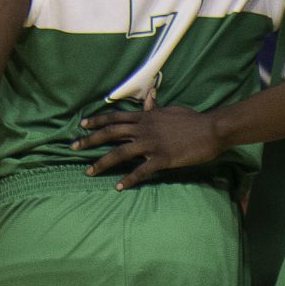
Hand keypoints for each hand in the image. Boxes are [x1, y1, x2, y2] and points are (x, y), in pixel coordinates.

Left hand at [73, 105, 220, 189]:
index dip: (97, 120)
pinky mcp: (162, 158)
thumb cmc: (192, 119)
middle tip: (73, 147)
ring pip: (120, 153)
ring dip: (102, 163)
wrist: (211, 129)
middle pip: (110, 133)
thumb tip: (149, 98)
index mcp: (146, 117)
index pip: (115, 117)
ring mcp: (152, 144)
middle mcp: (144, 129)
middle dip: (90, 140)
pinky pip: (141, 170)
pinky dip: (129, 179)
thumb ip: (156, 108)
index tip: (82, 124)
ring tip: (89, 171)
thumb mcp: (171, 110)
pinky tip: (119, 187)